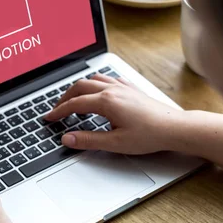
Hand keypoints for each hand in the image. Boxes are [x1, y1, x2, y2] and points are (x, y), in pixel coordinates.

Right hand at [45, 74, 187, 153]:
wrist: (174, 127)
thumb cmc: (150, 135)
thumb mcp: (115, 143)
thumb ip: (88, 140)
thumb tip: (68, 139)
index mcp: (106, 102)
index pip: (75, 104)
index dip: (58, 111)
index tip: (49, 118)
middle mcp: (113, 90)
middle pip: (80, 87)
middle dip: (64, 98)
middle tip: (56, 110)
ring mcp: (122, 87)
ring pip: (93, 80)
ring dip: (79, 88)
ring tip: (73, 100)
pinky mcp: (131, 89)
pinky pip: (108, 79)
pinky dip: (95, 84)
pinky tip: (97, 91)